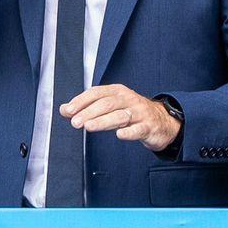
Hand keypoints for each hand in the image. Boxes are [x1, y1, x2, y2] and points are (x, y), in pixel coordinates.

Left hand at [60, 85, 180, 151]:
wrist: (162, 121)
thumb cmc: (132, 112)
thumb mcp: (111, 106)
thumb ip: (88, 107)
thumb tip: (64, 110)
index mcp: (117, 92)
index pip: (96, 93)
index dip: (81, 101)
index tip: (68, 111)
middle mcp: (128, 100)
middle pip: (106, 104)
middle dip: (89, 112)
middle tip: (75, 122)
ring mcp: (139, 113)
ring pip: (120, 116)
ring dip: (103, 121)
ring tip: (89, 126)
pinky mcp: (148, 127)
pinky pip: (138, 129)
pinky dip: (129, 132)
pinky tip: (119, 135)